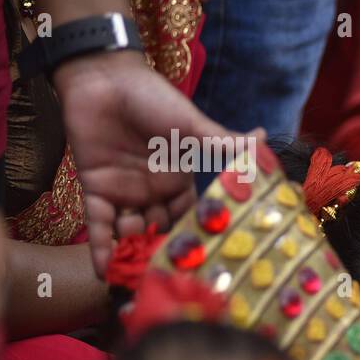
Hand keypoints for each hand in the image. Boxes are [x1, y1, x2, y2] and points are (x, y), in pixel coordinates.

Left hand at [54, 51, 235, 275]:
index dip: (197, 236)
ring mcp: (124, 193)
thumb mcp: (193, 126)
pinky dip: (100, 247)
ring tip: (142, 275)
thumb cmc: (153, 100)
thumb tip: (265, 140)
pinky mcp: (95, 190)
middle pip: (161, 231)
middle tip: (173, 279)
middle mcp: (154, 192)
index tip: (207, 261)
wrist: (105, 79)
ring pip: (131, 232)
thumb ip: (225, 143)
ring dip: (135, 252)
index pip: (192, 216)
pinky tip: (104, 272)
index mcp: (180, 181)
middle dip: (166, 253)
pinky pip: (98, 225)